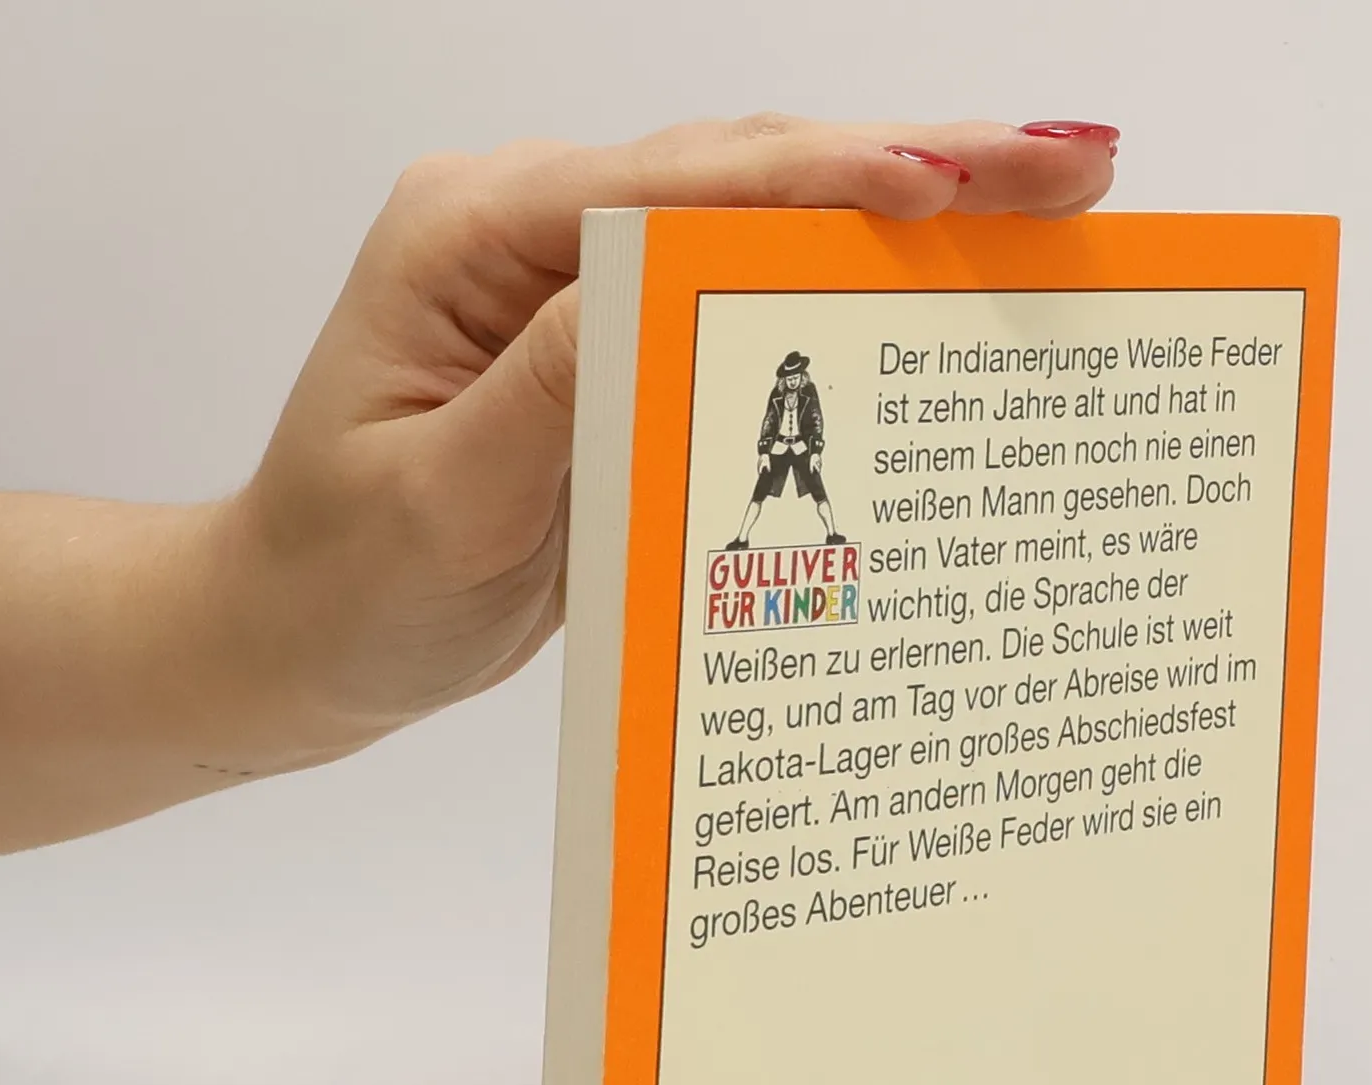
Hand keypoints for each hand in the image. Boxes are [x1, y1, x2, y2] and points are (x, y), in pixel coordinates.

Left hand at [236, 116, 1117, 759]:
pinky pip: (752, 305)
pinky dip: (854, 291)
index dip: (823, 185)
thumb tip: (674, 287)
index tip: (952, 190)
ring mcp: (583, 287)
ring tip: (1050, 201)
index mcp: (473, 239)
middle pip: (745, 173)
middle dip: (916, 163)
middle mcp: (534, 234)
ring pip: (765, 222)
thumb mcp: (442, 504)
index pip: (674, 191)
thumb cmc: (348, 580)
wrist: (300, 635)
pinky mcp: (621, 351)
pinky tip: (951, 288)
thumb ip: (555, 394)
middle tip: (1071, 167)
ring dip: (908, 211)